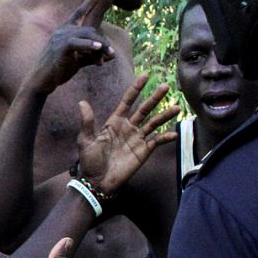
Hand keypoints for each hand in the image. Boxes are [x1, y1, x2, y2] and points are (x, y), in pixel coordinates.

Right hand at [27, 0, 114, 94]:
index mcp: (66, 30)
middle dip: (103, 42)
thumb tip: (112, 55)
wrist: (40, 81)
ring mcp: (60, 38)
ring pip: (87, 35)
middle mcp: (62, 30)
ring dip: (100, 46)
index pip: (80, 11)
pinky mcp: (59, 49)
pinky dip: (89, 45)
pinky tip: (98, 48)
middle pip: (90, 29)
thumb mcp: (78, 61)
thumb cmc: (58, 70)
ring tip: (109, 55)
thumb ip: (94, 56)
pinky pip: (77, 43)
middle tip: (111, 55)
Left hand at [75, 73, 179, 195]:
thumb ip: (87, 122)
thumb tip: (81, 102)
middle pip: (144, 109)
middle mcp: (128, 127)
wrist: (98, 181)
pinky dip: (165, 137)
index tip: (145, 75)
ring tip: (176, 107)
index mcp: (115, 122)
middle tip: (165, 86)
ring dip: (165, 115)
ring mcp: (137, 139)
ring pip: (154, 123)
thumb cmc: (90, 161)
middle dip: (155, 97)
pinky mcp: (143, 151)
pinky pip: (156, 141)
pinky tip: (173, 133)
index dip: (136, 88)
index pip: (128, 101)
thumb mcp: (85, 140)